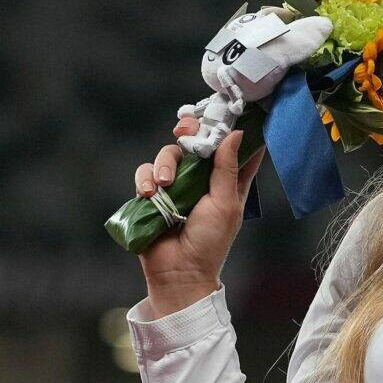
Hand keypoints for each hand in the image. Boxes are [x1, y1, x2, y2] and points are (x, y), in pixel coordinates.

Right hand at [133, 116, 264, 314]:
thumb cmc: (210, 242)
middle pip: (195, 143)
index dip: (231, 129)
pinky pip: (145, 173)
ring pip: (167, 155)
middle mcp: (201, 180)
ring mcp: (175, 186)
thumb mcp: (226, 203)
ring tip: (164, 185)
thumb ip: (228, 168)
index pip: (233, 149)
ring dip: (164, 165)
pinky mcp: (152, 195)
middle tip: (185, 130)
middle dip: (190, 132)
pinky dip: (146, 179)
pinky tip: (150, 193)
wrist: (178, 272)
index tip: (229, 110)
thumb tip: (237, 134)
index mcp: (226, 182)